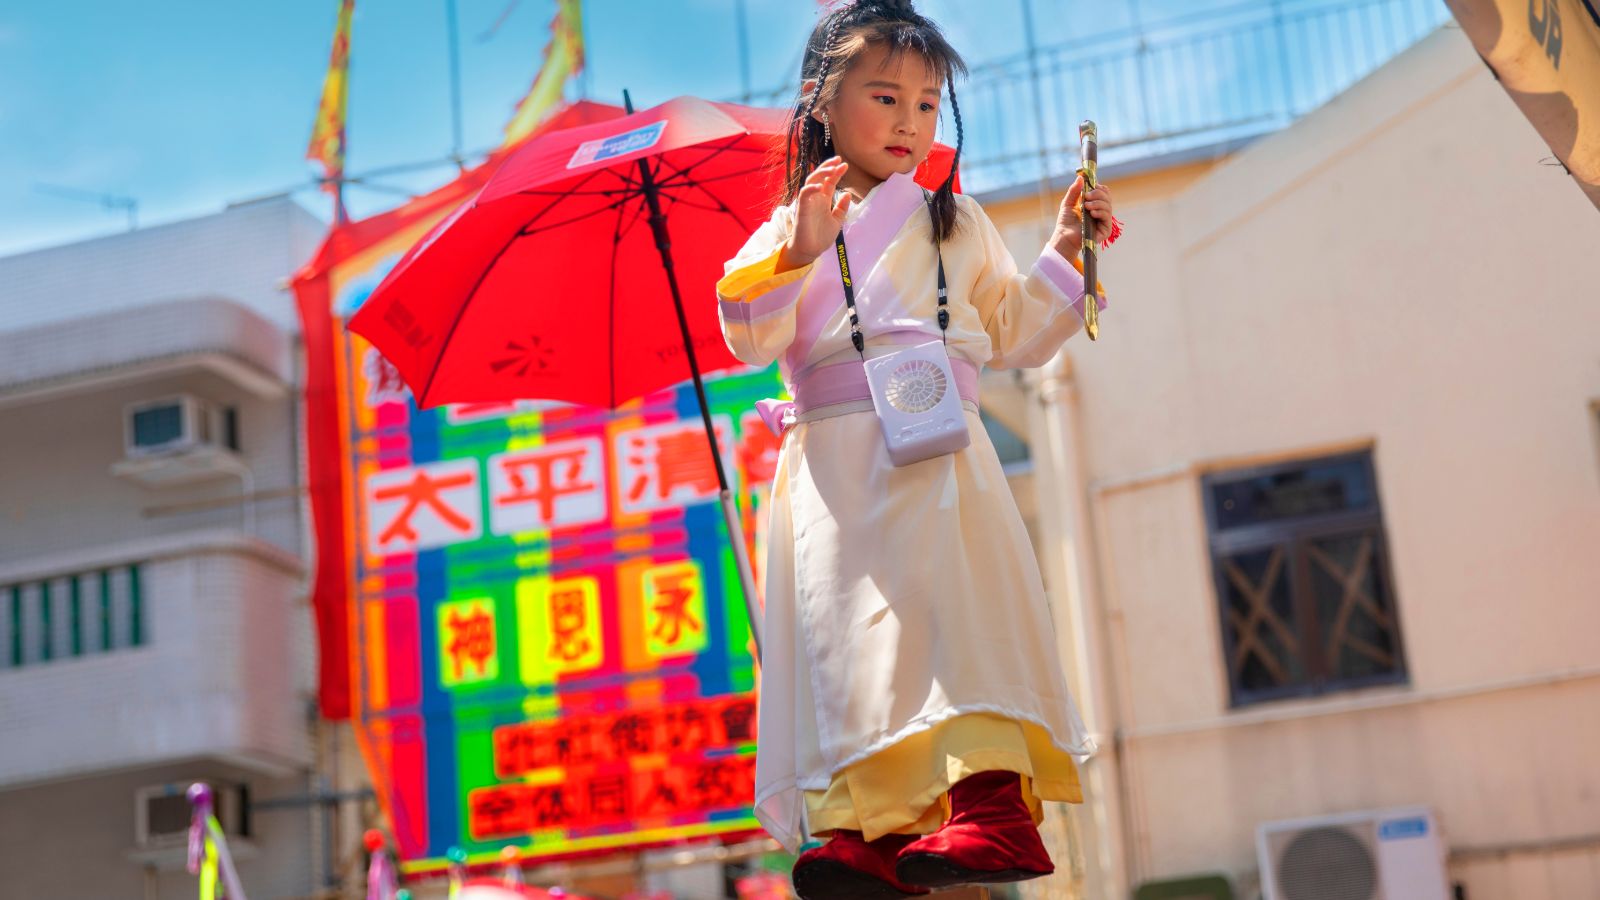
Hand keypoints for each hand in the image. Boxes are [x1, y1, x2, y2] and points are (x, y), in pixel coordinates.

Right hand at [779, 157, 853, 271]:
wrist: (811, 251)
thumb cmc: (821, 236)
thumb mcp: (837, 221)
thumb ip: (842, 208)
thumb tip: (847, 193)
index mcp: (823, 200)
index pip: (829, 181)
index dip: (836, 172)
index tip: (845, 165)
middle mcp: (815, 198)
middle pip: (819, 177)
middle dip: (828, 167)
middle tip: (838, 160)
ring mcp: (808, 202)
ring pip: (811, 181)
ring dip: (821, 173)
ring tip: (832, 169)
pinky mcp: (801, 209)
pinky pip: (804, 194)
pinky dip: (811, 188)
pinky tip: (820, 185)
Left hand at [1051, 173, 1114, 259]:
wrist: (1064, 236)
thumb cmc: (1066, 221)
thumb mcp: (1068, 202)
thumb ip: (1074, 190)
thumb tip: (1080, 177)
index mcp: (1094, 204)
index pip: (1104, 192)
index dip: (1099, 187)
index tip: (1090, 186)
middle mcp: (1101, 211)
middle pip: (1107, 197)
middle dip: (1098, 194)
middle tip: (1087, 196)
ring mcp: (1104, 220)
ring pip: (1108, 206)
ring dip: (1097, 203)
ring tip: (1086, 206)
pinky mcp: (1105, 229)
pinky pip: (1107, 217)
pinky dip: (1100, 212)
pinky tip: (1092, 213)